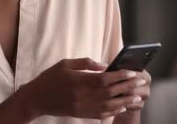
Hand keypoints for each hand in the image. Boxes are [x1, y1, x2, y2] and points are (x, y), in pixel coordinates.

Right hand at [22, 58, 144, 119]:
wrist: (36, 99)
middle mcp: (81, 95)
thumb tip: (105, 65)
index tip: (132, 72)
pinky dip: (114, 111)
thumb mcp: (65, 63)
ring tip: (137, 96)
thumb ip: (85, 63)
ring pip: (109, 105)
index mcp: (78, 80)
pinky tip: (122, 107)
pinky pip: (101, 114)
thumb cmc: (50, 78)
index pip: (104, 79)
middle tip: (141, 82)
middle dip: (128, 87)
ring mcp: (81, 106)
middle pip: (110, 92)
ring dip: (125, 101)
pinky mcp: (80, 114)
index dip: (120, 76)